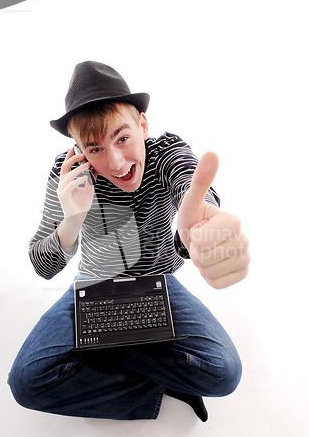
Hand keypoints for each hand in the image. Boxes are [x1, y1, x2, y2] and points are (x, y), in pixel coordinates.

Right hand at [57, 147, 96, 219]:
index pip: (67, 166)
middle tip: (83, 154)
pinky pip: (70, 185)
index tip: (76, 148)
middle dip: (73, 159)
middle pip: (65, 167)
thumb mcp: (89, 188)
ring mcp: (61, 190)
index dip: (70, 156)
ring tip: (87, 165)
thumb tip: (95, 168)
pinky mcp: (63, 196)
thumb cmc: (82, 204)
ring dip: (78, 169)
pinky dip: (78, 180)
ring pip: (68, 175)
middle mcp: (62, 184)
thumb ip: (90, 178)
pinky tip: (85, 177)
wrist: (78, 218)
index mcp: (66, 181)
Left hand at [177, 152, 249, 288]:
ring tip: (205, 251)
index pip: (203, 240)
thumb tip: (211, 153)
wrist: (200, 236)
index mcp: (234, 221)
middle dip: (195, 251)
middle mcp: (244, 239)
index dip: (194, 237)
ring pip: (210, 272)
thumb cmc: (195, 218)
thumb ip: (200, 180)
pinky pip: (217, 283)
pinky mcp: (242, 273)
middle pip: (205, 258)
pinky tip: (212, 263)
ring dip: (201, 264)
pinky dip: (208, 276)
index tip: (198, 229)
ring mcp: (245, 258)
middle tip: (200, 241)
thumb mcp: (191, 201)